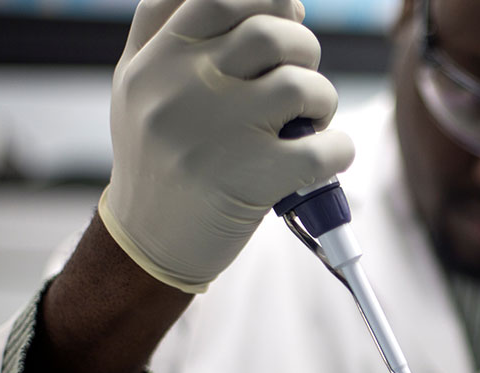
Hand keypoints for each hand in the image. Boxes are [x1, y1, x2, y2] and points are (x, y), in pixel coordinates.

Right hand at [100, 0, 354, 291]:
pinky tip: (324, 157)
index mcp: (159, 60)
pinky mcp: (253, 179)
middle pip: (270, 33)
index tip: (286, 19)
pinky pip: (325, 149)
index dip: (269, 1)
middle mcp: (183, 89)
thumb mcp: (140, 82)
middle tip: (301, 79)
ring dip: (322, 100)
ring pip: (302, 86)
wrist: (149, 241)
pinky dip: (339, 149)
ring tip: (311, 121)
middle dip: (304, 50)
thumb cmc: (160, 157)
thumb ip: (174, 25)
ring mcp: (219, 133)